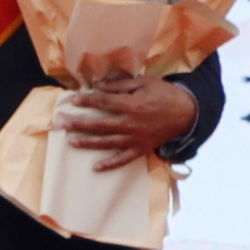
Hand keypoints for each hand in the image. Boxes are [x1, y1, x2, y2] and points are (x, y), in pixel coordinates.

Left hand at [58, 77, 196, 169]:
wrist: (186, 113)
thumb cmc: (164, 94)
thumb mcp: (144, 82)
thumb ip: (120, 85)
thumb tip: (98, 85)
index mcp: (132, 104)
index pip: (103, 102)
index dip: (86, 101)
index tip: (71, 100)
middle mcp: (131, 123)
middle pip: (100, 124)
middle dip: (79, 124)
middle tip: (62, 124)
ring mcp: (135, 138)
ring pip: (107, 142)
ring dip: (88, 142)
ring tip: (71, 142)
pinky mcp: (141, 149)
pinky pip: (123, 159)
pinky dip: (110, 164)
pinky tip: (96, 167)